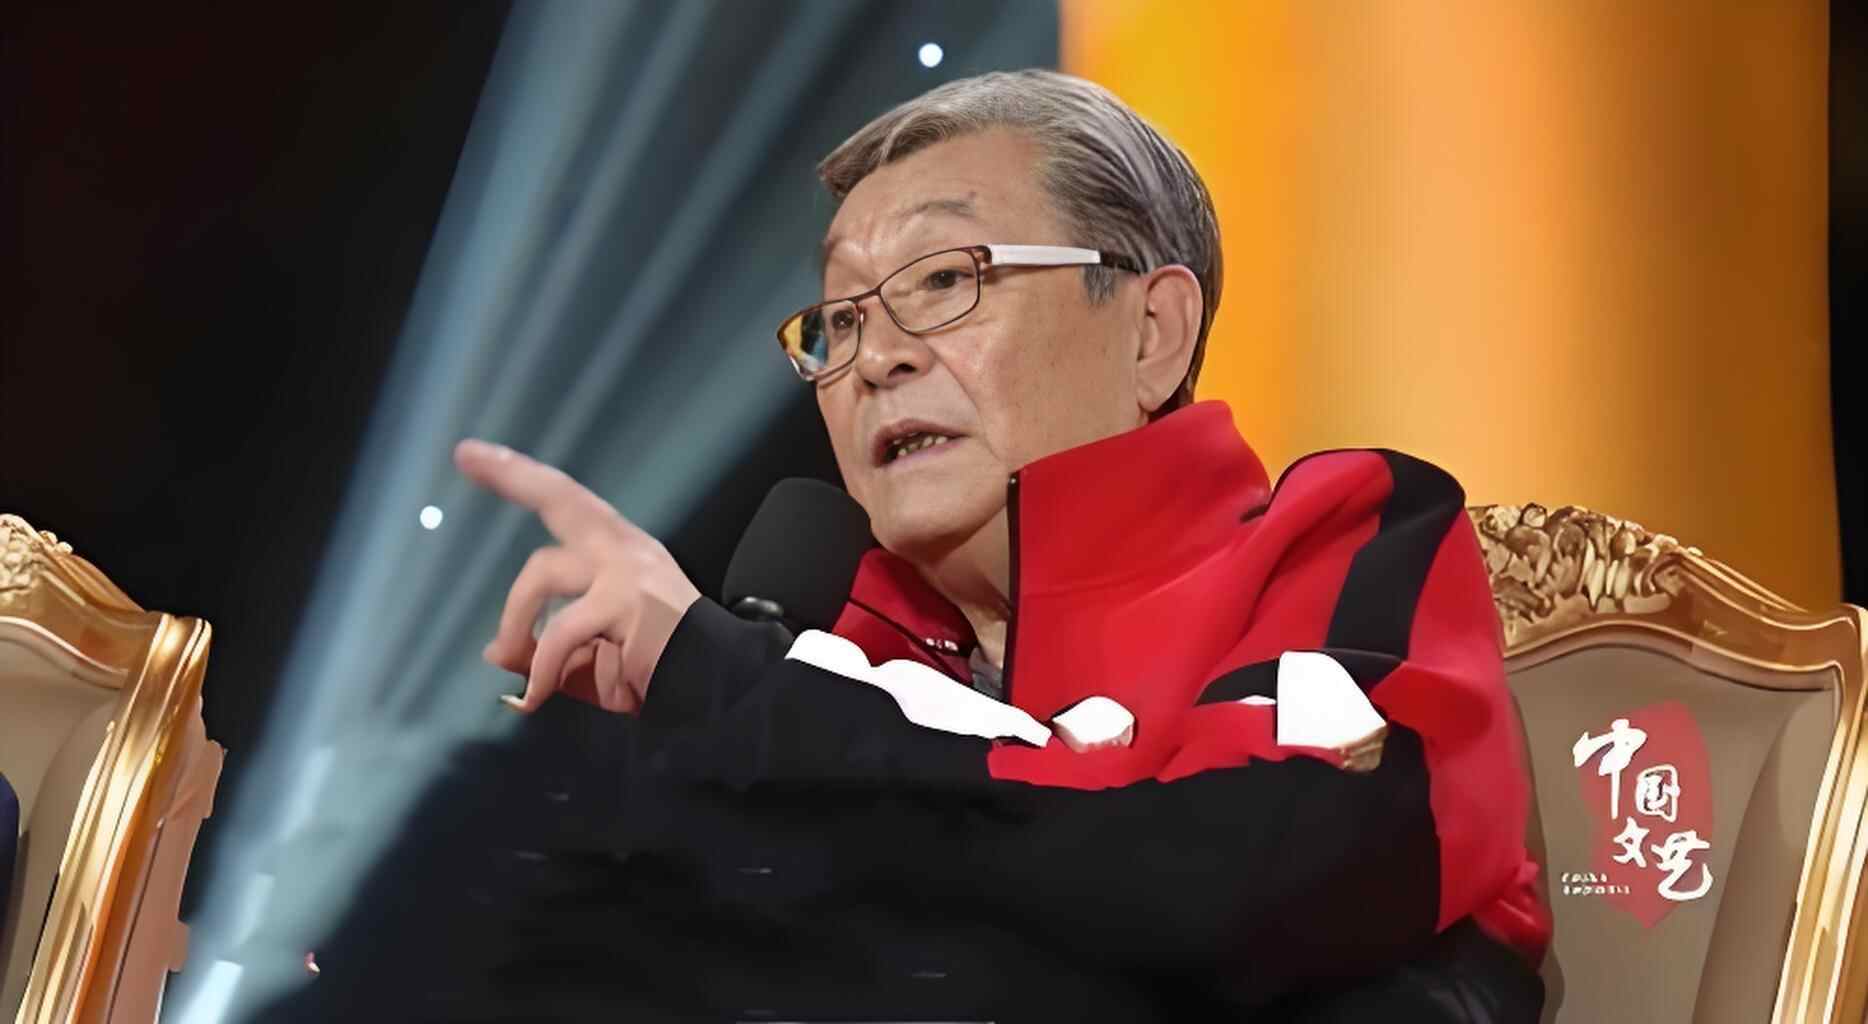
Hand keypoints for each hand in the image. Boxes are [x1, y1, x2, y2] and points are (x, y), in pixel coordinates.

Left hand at [454, 439, 701, 712]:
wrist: (716, 687)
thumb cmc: (655, 671)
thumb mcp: (590, 658)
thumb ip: (546, 650)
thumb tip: (496, 653)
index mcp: (618, 552)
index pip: (567, 503)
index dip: (522, 477)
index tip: (475, 455)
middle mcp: (624, 549)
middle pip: (561, 498)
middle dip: (513, 475)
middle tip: (468, 455)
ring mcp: (628, 572)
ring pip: (544, 571)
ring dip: (516, 619)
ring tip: (512, 656)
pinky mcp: (628, 603)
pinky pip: (561, 631)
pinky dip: (543, 666)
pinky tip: (539, 691)